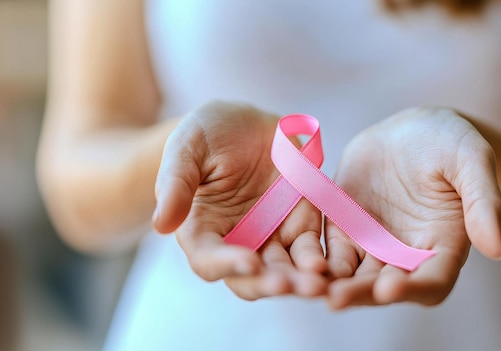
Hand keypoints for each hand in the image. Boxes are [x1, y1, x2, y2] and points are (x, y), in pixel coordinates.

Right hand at [153, 101, 326, 299]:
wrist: (247, 122)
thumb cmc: (208, 133)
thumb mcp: (187, 147)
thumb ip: (176, 181)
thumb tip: (161, 225)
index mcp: (201, 229)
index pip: (208, 258)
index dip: (227, 264)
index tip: (251, 262)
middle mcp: (236, 241)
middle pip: (250, 277)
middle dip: (270, 283)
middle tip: (291, 285)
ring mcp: (270, 236)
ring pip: (284, 271)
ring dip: (300, 282)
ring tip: (318, 284)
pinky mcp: (299, 225)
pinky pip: (311, 250)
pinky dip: (321, 262)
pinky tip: (332, 267)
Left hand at [325, 107, 500, 308]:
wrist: (413, 129)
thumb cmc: (451, 143)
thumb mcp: (472, 161)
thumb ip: (483, 202)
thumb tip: (498, 249)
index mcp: (443, 246)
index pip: (432, 280)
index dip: (412, 288)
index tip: (389, 288)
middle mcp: (407, 255)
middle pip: (385, 285)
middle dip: (361, 293)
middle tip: (335, 298)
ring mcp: (374, 244)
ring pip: (352, 274)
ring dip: (332, 283)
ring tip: (309, 286)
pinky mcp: (346, 229)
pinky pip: (328, 249)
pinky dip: (314, 258)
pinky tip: (296, 261)